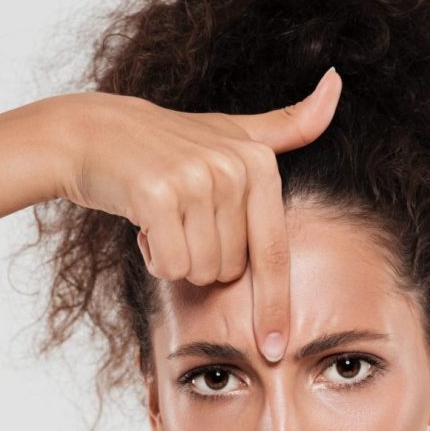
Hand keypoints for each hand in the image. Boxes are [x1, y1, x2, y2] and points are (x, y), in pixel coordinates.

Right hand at [56, 67, 341, 361]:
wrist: (92, 134)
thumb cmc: (167, 144)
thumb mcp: (231, 130)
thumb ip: (288, 124)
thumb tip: (337, 83)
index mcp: (258, 162)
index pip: (273, 252)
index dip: (275, 306)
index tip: (274, 347)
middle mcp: (232, 167)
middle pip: (231, 269)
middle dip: (203, 259)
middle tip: (181, 224)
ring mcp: (196, 179)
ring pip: (201, 271)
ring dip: (177, 259)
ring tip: (163, 220)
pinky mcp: (158, 195)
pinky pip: (171, 264)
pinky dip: (155, 257)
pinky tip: (143, 225)